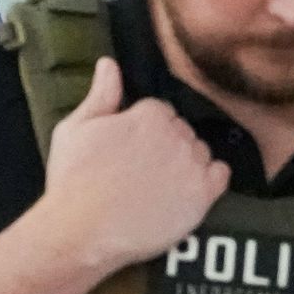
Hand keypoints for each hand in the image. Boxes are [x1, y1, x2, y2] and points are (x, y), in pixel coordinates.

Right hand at [34, 57, 227, 275]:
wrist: (81, 231)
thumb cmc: (72, 180)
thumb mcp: (74, 129)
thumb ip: (100, 94)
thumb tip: (109, 63)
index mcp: (149, 114)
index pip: (159, 111)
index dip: (141, 130)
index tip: (126, 149)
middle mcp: (178, 134)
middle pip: (182, 130)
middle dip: (165, 144)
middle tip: (138, 169)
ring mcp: (193, 165)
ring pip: (201, 151)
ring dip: (185, 162)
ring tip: (156, 184)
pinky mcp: (203, 195)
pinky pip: (221, 175)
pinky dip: (208, 179)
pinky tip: (184, 189)